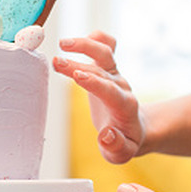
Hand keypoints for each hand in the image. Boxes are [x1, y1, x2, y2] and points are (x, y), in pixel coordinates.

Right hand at [54, 30, 144, 163]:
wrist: (133, 128)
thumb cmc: (124, 142)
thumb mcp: (121, 154)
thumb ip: (116, 147)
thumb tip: (107, 135)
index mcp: (124, 107)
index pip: (110, 91)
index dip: (95, 83)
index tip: (78, 77)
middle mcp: (120, 86)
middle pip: (101, 70)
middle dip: (79, 65)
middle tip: (56, 62)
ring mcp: (114, 75)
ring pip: (104, 53)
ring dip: (85, 45)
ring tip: (62, 44)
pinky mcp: (108, 68)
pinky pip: (108, 46)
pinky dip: (98, 38)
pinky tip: (80, 39)